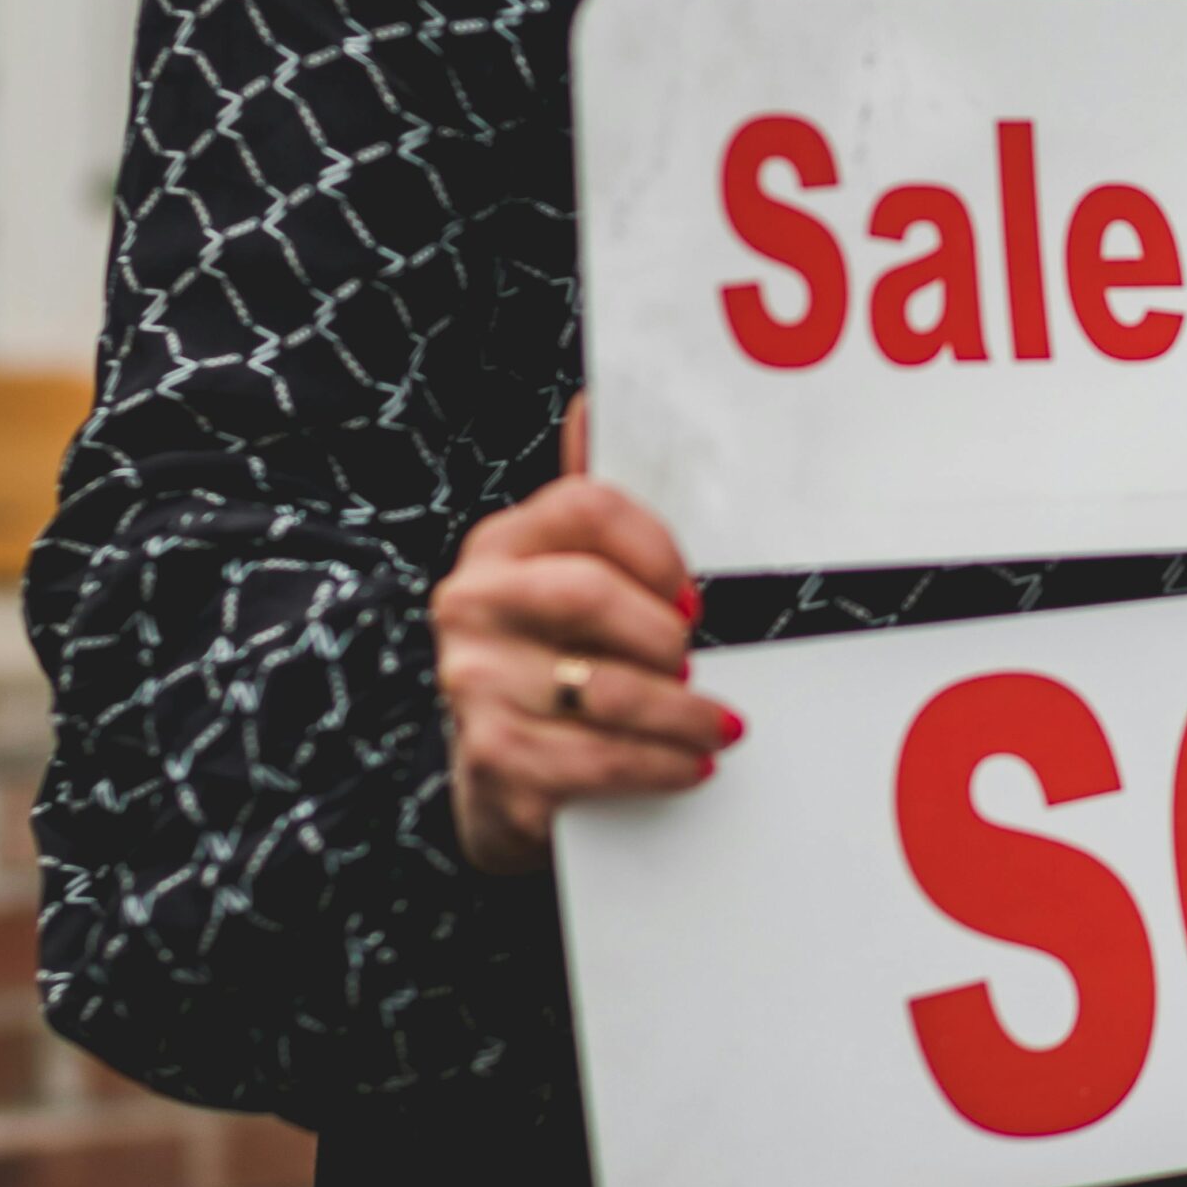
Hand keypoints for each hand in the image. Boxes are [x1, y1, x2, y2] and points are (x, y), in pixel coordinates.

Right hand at [430, 395, 741, 873]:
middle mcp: (471, 603)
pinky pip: (599, 759)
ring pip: (607, 688)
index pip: (588, 506)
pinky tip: (689, 765)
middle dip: (664, 634)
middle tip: (695, 661)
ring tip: (716, 725)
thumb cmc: (559, 665)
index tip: (691, 594)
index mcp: (501, 545)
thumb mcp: (571, 583)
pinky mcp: (492, 756)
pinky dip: (661, 765)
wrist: (503, 782)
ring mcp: (474, 681)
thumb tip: (593, 404)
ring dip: (681, 713)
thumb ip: (591, 511)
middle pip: (591, 591)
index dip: (658, 548)